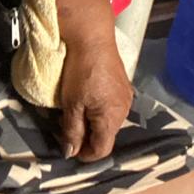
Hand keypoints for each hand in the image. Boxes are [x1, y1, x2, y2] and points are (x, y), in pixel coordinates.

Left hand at [59, 35, 133, 161]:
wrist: (92, 39)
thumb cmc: (80, 72)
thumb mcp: (71, 104)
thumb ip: (72, 130)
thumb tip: (71, 153)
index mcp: (112, 119)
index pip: (102, 149)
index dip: (85, 155)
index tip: (69, 149)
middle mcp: (124, 111)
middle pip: (106, 136)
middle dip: (87, 138)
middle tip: (66, 129)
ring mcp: (126, 98)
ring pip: (109, 122)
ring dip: (92, 123)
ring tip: (75, 114)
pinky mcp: (124, 86)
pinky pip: (112, 107)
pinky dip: (98, 110)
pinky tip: (86, 100)